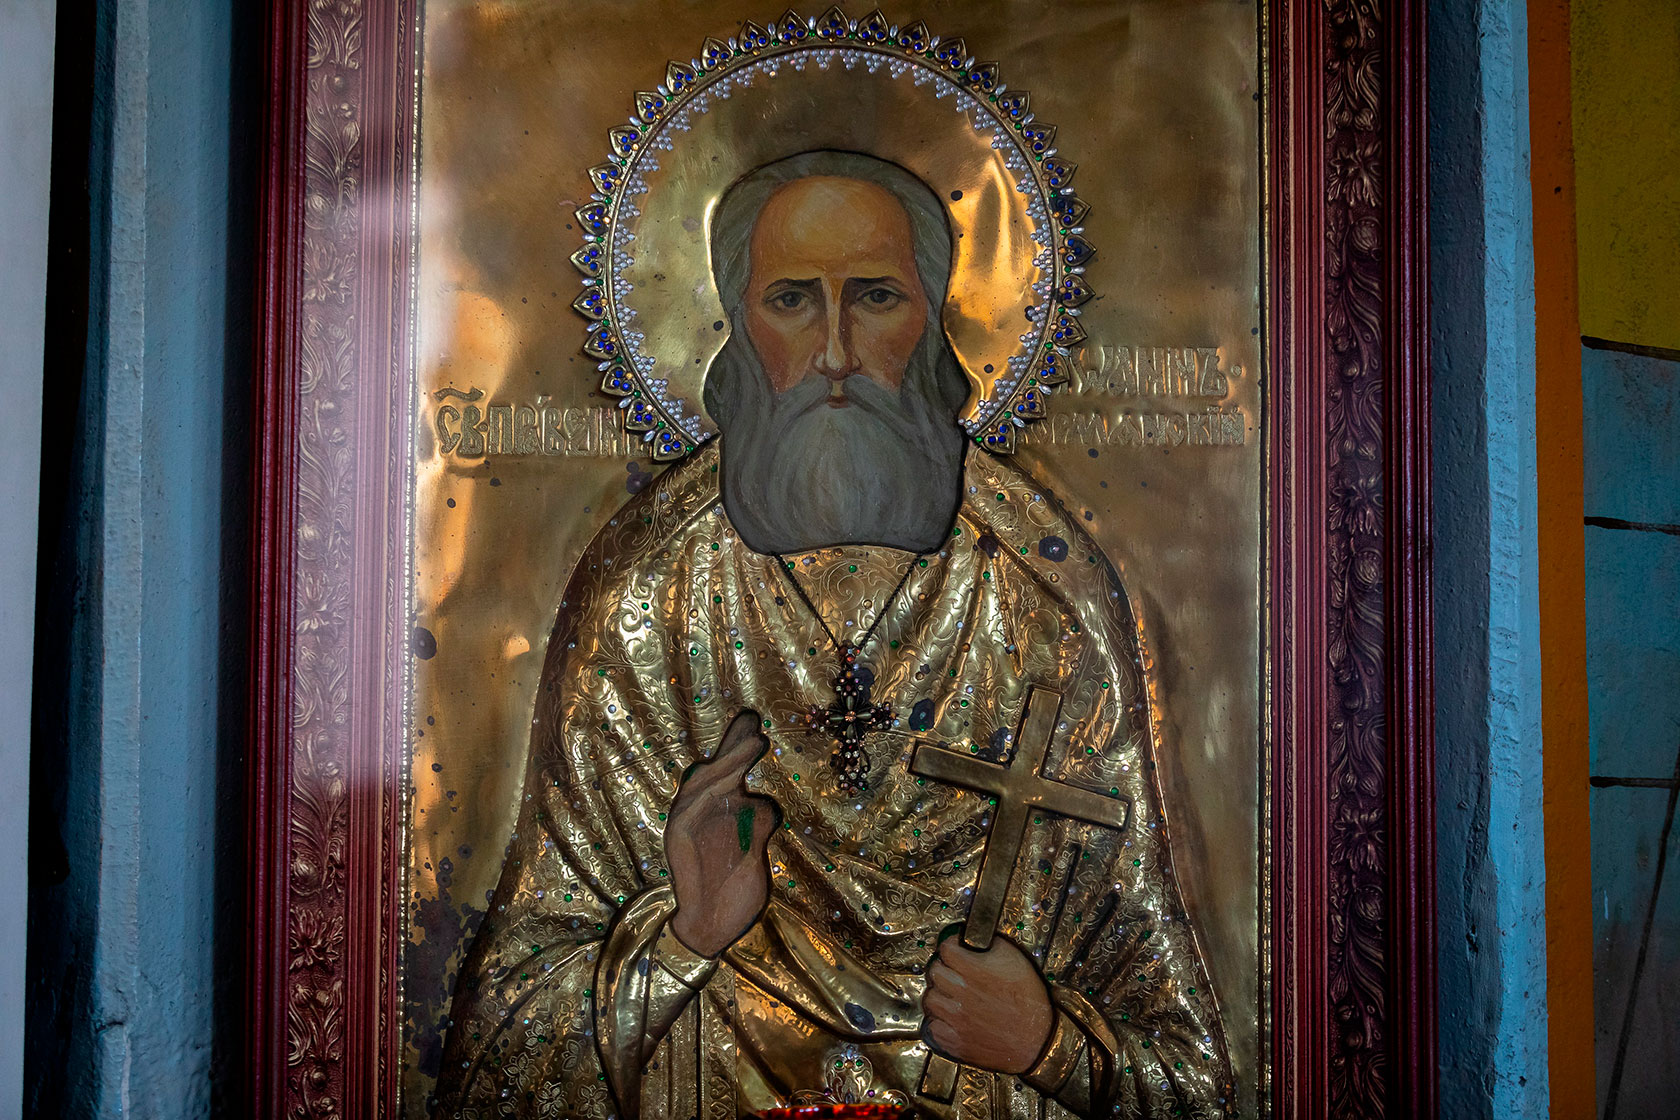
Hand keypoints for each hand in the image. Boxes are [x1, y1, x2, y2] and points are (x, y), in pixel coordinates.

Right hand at [666, 710, 781, 957]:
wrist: (707, 929)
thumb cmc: (733, 892)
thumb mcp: (754, 855)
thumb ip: (756, 828)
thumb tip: (763, 802)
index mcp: (722, 812)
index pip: (731, 774)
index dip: (739, 748)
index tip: (756, 727)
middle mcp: (703, 812)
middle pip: (716, 770)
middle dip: (733, 745)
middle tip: (753, 721)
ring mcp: (687, 824)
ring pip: (705, 785)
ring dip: (728, 764)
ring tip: (753, 744)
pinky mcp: (677, 839)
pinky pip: (689, 811)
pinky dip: (704, 796)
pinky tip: (725, 783)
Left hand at [922, 936, 1053, 1074]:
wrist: (1036, 1039)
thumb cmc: (1029, 1002)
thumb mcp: (1016, 960)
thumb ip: (992, 944)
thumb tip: (976, 938)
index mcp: (974, 971)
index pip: (945, 949)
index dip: (952, 946)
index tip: (956, 949)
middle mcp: (961, 994)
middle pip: (934, 972)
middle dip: (943, 969)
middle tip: (953, 972)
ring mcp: (956, 1019)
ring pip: (930, 1000)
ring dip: (939, 995)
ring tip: (951, 996)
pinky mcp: (955, 1041)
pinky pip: (932, 1027)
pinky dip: (938, 1022)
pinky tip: (951, 1018)